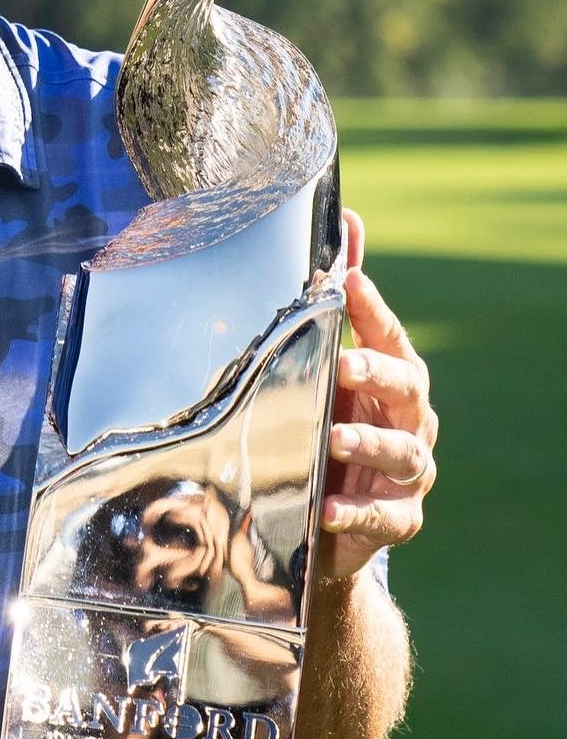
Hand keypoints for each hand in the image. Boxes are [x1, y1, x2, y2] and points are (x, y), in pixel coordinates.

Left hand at [320, 209, 437, 579]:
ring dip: (368, 444)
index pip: (390, 337)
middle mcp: (411, 421)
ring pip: (402, 454)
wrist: (329, 519)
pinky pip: (383, 516)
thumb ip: (343, 301)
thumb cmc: (334, 426)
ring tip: (333, 438)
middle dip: (377, 375)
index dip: (372, 311)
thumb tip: (350, 218)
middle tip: (343, 365)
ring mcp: (409, 474)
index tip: (347, 283)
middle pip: (409, 390)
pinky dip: (356, 512)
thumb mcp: (331, 367)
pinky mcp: (398, 520)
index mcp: (394, 380)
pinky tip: (328, 508)